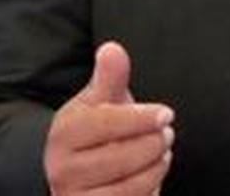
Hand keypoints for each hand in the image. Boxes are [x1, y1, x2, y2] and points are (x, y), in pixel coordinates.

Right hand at [44, 41, 174, 194]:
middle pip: (121, 158)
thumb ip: (109, 77)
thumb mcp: (98, 101)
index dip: (141, 119)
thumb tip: (113, 49)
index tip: (166, 114)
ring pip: (129, 188)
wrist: (70, 170)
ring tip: (162, 153)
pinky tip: (152, 177)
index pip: (106, 124)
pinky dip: (148, 191)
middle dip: (153, 144)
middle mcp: (63, 169)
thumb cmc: (93, 130)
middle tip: (166, 134)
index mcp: (65, 133)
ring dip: (155, 169)